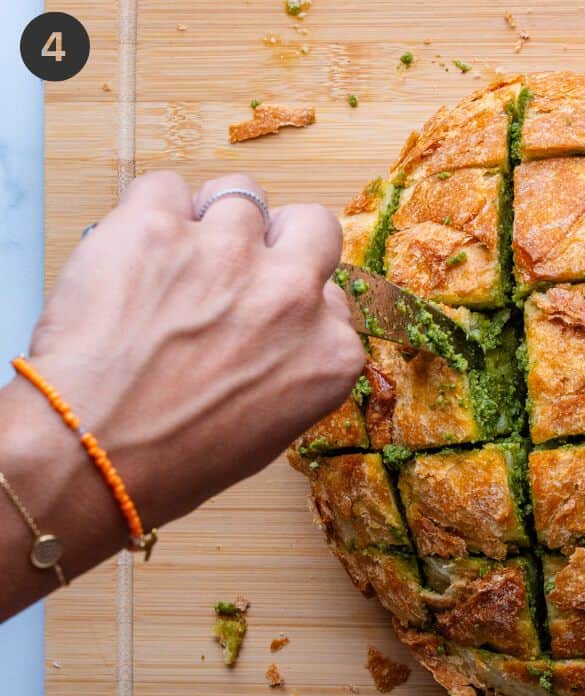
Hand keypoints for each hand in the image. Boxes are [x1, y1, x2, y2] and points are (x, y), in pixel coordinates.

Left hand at [23, 172, 361, 530]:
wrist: (92, 453)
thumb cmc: (173, 459)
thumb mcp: (271, 427)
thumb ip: (293, 363)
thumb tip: (276, 331)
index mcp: (329, 352)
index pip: (332, 296)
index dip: (294, 298)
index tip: (264, 311)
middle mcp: (292, 295)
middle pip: (312, 224)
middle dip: (281, 237)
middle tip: (239, 263)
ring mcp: (230, 253)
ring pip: (240, 194)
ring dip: (212, 220)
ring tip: (174, 258)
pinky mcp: (160, 226)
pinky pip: (164, 187)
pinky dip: (150, 212)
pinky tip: (133, 253)